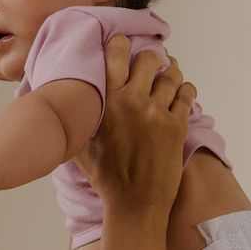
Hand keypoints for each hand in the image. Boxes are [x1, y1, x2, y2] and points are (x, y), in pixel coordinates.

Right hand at [75, 37, 193, 221]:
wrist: (134, 205)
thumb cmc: (106, 178)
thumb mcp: (81, 145)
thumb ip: (78, 118)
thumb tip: (63, 102)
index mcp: (108, 101)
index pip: (117, 52)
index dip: (122, 44)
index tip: (125, 45)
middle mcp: (133, 101)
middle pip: (148, 58)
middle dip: (150, 58)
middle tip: (149, 64)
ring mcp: (157, 113)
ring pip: (171, 74)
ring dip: (170, 72)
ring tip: (168, 77)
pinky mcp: (177, 126)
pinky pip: (187, 93)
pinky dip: (184, 90)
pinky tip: (180, 93)